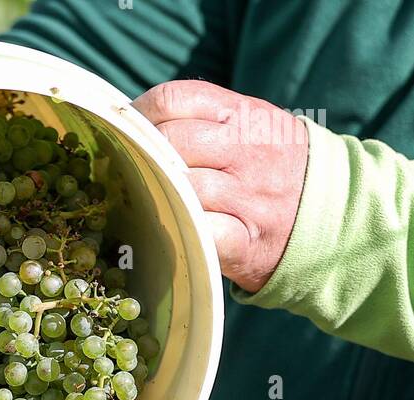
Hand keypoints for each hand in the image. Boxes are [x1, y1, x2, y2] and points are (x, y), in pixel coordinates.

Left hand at [132, 80, 308, 292]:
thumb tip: (137, 124)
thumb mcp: (252, 126)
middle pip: (173, 143)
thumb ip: (205, 120)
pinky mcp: (247, 240)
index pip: (176, 99)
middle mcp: (247, 150)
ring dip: (158, 195)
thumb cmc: (273, 168)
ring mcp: (248, 196)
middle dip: (145, 157)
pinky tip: (172, 227)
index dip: (140, 115)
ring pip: (184, 187)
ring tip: (147, 200)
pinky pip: (204, 231)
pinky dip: (182, 229)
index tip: (126, 132)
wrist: (332, 212)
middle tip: (130, 172)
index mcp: (243, 114)